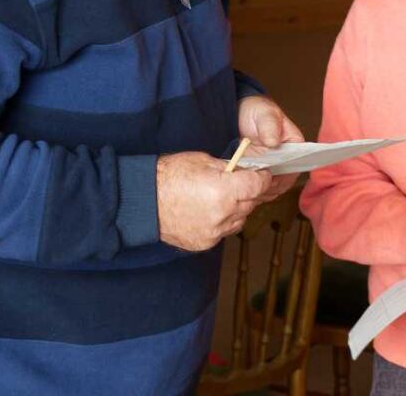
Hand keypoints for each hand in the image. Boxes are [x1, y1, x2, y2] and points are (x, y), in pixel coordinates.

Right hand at [156, 150, 273, 251]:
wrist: (144, 201)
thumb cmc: (169, 176)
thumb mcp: (203, 161)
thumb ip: (228, 168)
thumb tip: (244, 170)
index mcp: (224, 191)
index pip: (258, 186)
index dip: (262, 178)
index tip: (261, 174)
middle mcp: (222, 215)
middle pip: (251, 203)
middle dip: (248, 192)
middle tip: (239, 182)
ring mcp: (214, 232)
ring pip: (240, 219)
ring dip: (238, 208)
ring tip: (223, 197)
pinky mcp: (205, 243)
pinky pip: (224, 231)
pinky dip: (223, 221)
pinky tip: (211, 210)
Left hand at [238, 95, 304, 199]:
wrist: (238, 115)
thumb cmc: (256, 111)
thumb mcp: (264, 114)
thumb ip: (270, 126)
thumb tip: (273, 142)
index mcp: (295, 146)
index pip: (296, 166)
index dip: (286, 174)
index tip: (271, 175)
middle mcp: (287, 161)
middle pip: (284, 181)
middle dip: (271, 185)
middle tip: (256, 182)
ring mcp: (272, 169)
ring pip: (272, 188)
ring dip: (261, 189)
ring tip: (248, 184)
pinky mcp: (259, 175)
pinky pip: (260, 189)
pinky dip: (253, 191)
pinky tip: (243, 186)